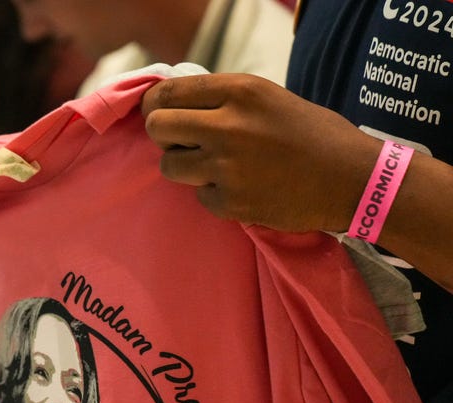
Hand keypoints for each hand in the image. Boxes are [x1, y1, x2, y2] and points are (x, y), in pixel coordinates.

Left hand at [141, 73, 380, 232]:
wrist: (353, 180)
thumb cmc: (312, 134)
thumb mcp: (268, 98)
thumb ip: (223, 101)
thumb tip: (173, 107)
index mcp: (240, 91)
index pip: (168, 93)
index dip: (156, 105)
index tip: (159, 113)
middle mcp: (228, 126)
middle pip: (157, 128)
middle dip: (163, 136)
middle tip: (180, 142)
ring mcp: (227, 167)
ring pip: (169, 166)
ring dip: (185, 167)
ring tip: (216, 166)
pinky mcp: (230, 203)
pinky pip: (198, 197)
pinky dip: (215, 195)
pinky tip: (243, 188)